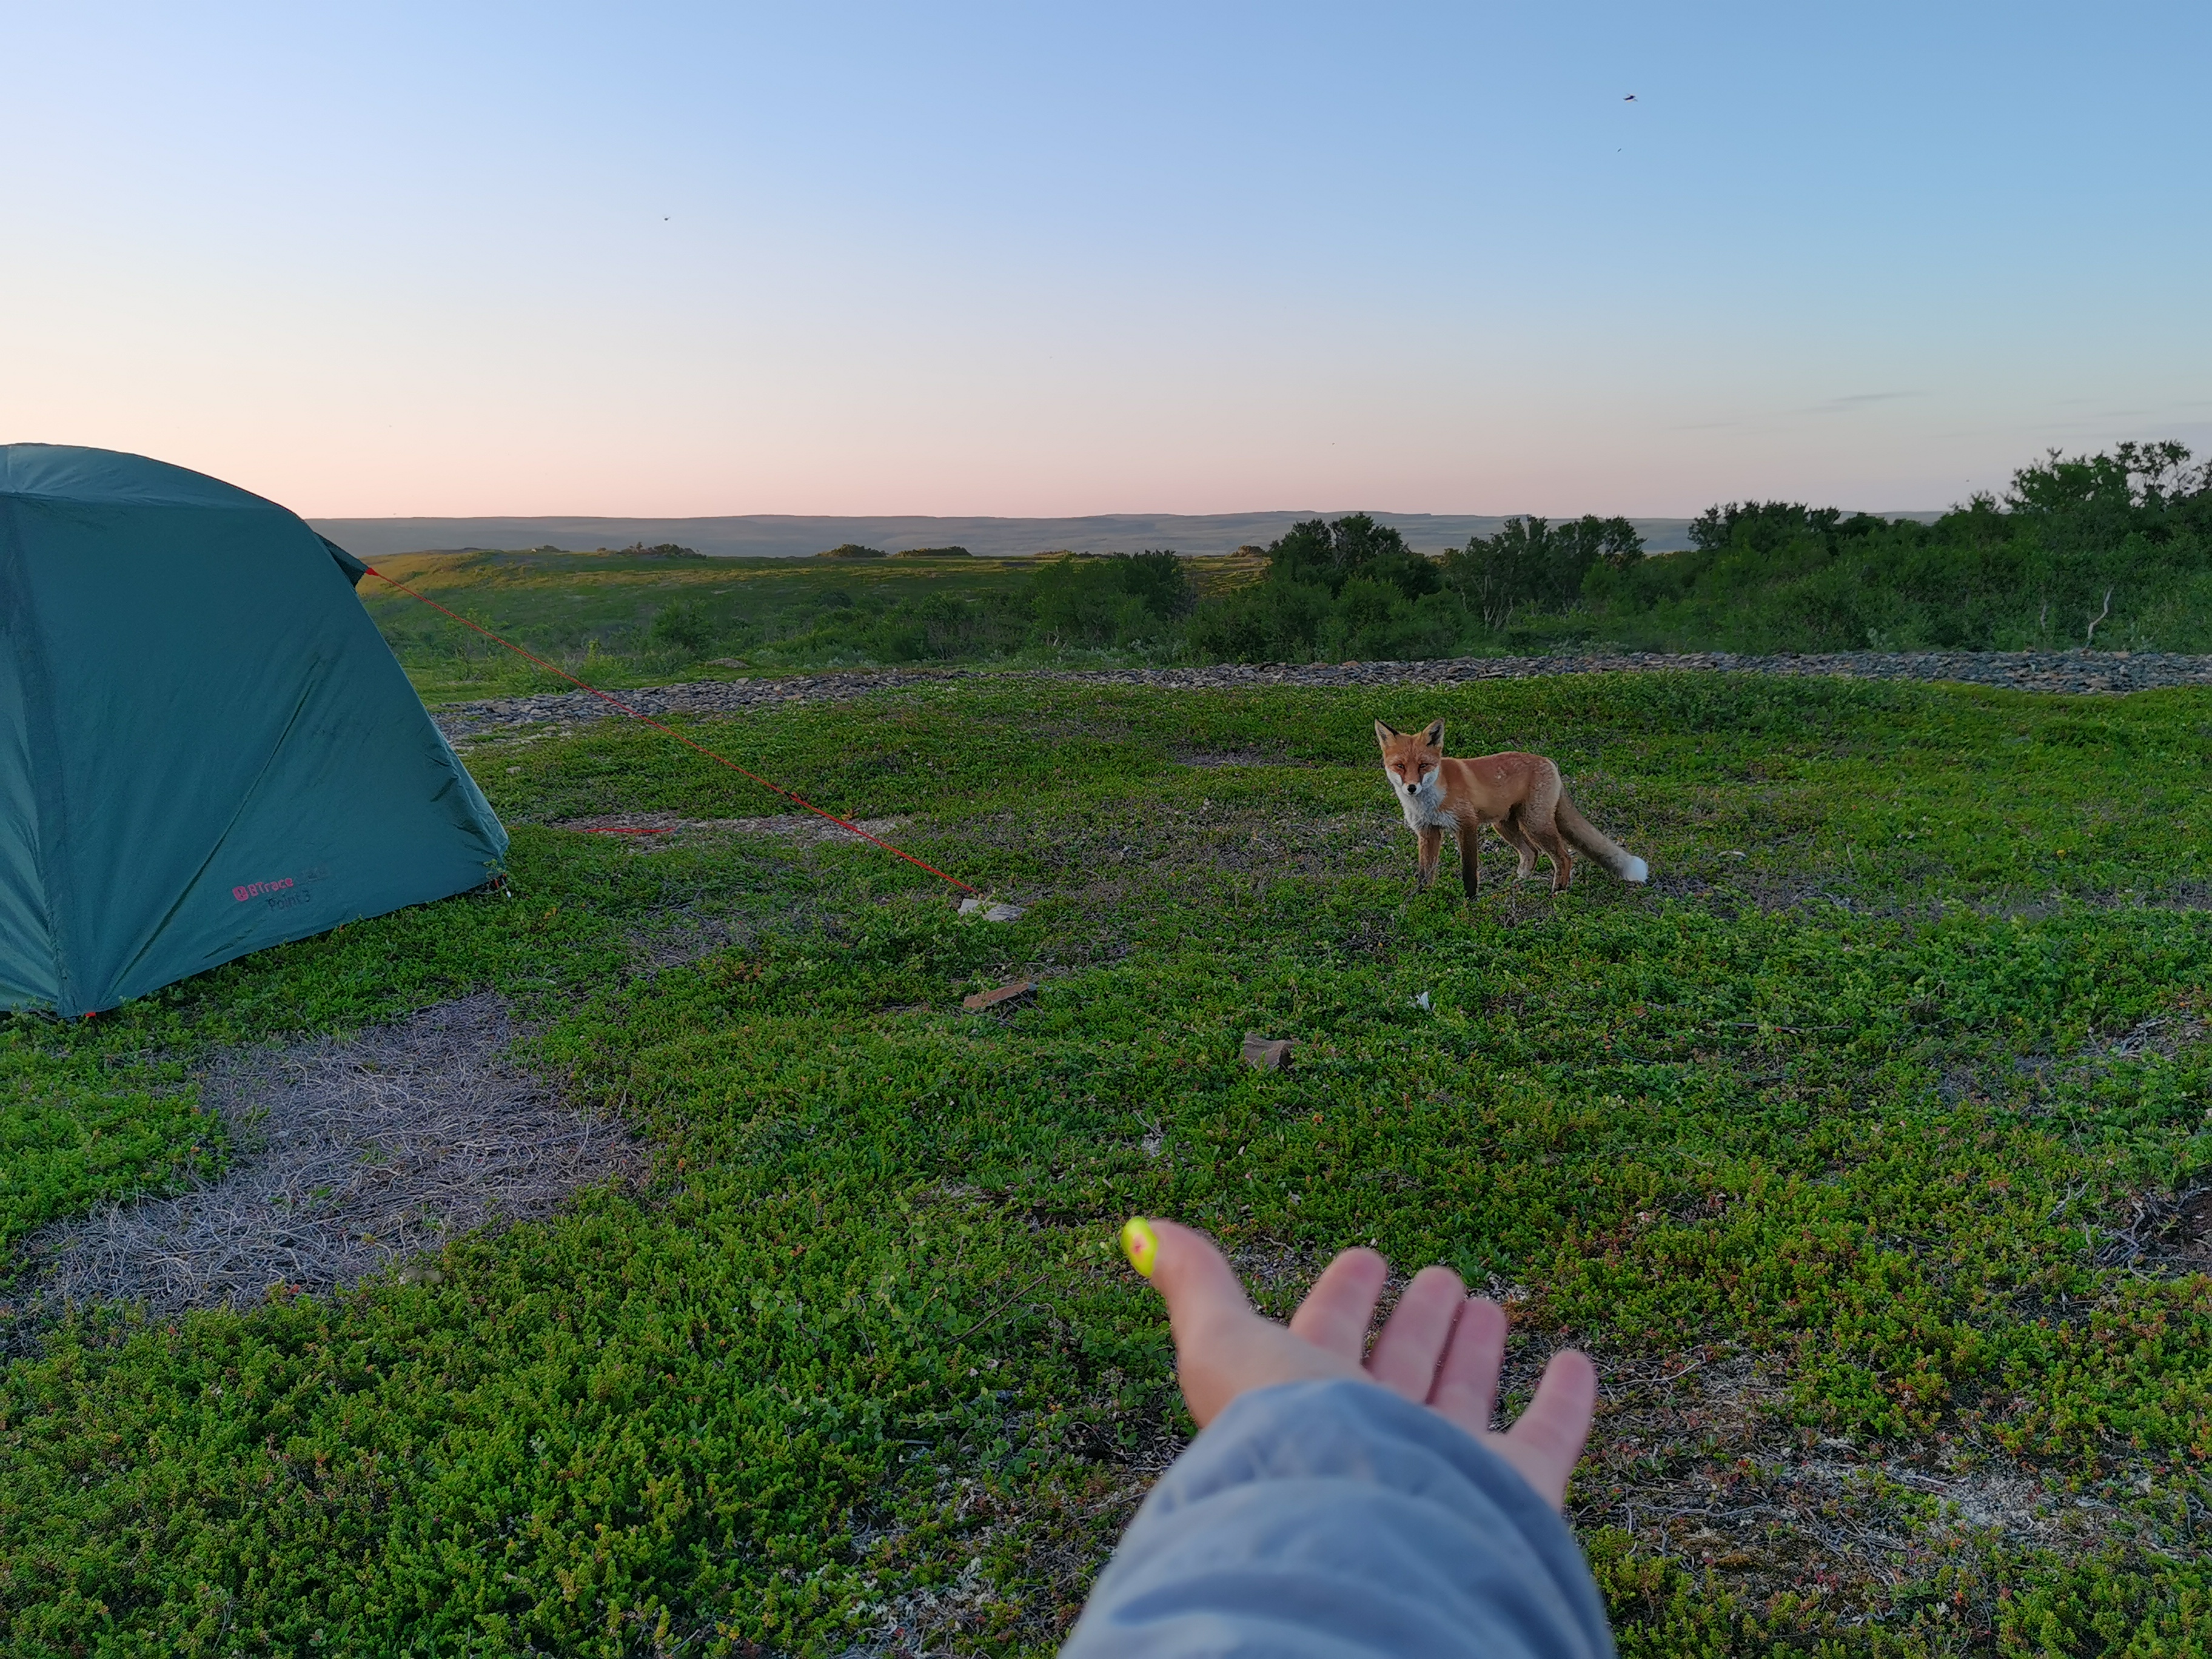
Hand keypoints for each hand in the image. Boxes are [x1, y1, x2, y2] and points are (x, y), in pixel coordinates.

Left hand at [1122, 1218, 1597, 1510]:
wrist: (1363, 1536)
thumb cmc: (1286, 1441)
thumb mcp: (1221, 1346)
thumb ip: (1193, 1287)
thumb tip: (1139, 1230)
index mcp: (1302, 1408)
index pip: (1323, 1339)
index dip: (1341, 1297)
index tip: (1365, 1257)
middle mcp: (1369, 1441)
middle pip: (1394, 1370)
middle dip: (1414, 1322)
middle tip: (1438, 1276)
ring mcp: (1440, 1469)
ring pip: (1459, 1398)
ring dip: (1472, 1349)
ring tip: (1486, 1303)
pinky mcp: (1508, 1496)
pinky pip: (1545, 1441)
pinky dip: (1564, 1401)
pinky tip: (1574, 1360)